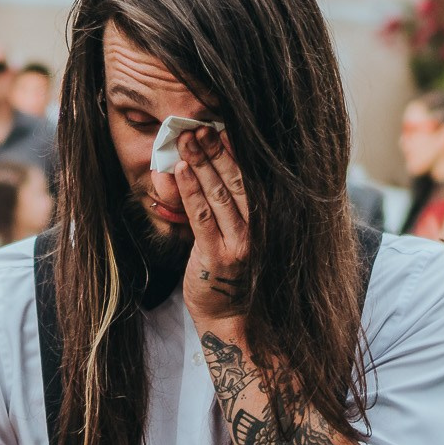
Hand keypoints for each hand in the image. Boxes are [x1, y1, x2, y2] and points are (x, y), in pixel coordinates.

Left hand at [174, 128, 250, 323]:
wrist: (229, 319)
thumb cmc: (227, 275)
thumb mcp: (234, 237)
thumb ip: (225, 208)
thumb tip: (208, 171)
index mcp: (263, 220)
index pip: (249, 177)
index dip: (234, 151)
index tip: (218, 126)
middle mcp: (257, 228)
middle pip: (235, 180)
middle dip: (216, 150)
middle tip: (198, 126)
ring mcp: (239, 242)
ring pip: (219, 194)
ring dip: (202, 164)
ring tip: (187, 140)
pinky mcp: (218, 255)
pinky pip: (202, 217)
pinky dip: (191, 192)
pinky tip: (181, 171)